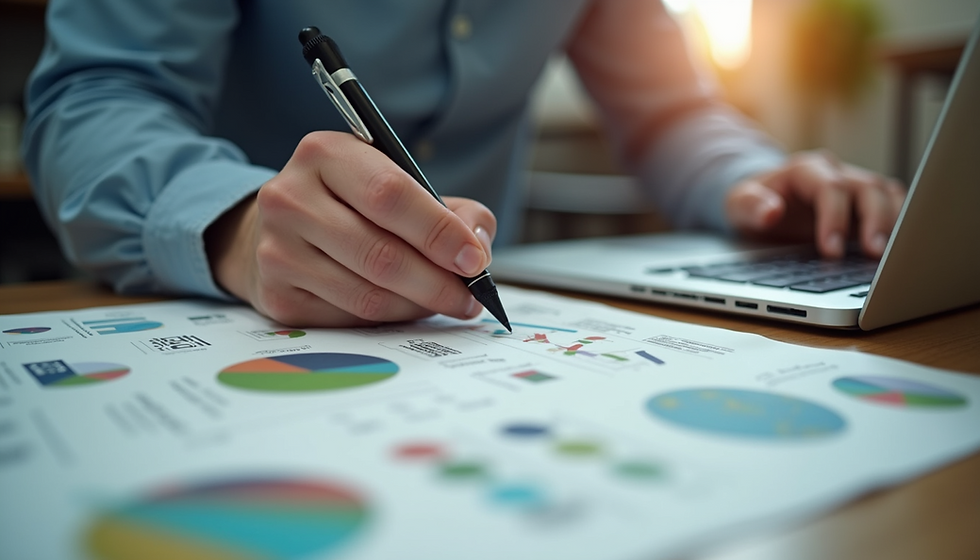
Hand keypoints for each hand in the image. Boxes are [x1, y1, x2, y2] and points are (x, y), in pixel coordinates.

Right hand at [206, 131, 496, 326]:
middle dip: (438, 282)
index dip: (439, 232)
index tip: (475, 260)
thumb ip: (452, 209)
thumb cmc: (353, 203)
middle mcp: (290, 198)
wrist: (281, 227)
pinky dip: (388, 318)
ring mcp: (276, 250)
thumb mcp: (399, 181)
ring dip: (417, 305)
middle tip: (471, 296)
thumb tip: (478, 247)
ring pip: (367, 295)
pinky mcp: (276, 295)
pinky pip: (349, 318)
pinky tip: (406, 307)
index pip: (389, 195)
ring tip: (446, 301)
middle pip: (380, 254)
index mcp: (325, 154)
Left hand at [725, 150, 905, 257]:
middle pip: (867, 187)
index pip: (830, 188)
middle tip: (874, 254)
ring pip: (886, 194)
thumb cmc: (751, 204)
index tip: (831, 250)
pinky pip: (893, 206)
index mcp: (804, 169)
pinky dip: (899, 224)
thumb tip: (771, 212)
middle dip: (875, 220)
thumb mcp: (736, 205)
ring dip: (894, 222)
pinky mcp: (865, 203)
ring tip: (892, 255)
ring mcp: (853, 186)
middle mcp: (834, 173)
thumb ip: (750, 206)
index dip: (835, 218)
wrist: (761, 202)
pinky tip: (897, 250)